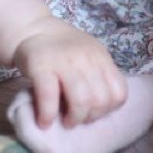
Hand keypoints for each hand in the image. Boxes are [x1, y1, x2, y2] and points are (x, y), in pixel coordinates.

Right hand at [11, 15, 128, 128]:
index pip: (119, 92)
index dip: (108, 109)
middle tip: (77, 119)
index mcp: (101, 57)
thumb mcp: (88, 56)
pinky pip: (50, 98)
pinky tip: (44, 122)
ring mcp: (64, 62)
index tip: (94, 112)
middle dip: (90, 117)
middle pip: (100, 99)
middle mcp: (86, 58)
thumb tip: (101, 109)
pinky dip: (48, 115)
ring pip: (81, 100)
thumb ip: (98, 75)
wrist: (33, 30)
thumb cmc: (63, 49)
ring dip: (74, 119)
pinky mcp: (41, 67)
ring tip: (65, 122)